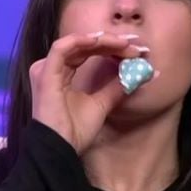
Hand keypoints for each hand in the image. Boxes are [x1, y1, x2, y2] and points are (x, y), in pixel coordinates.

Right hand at [29, 31, 152, 152]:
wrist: (61, 149)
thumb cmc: (76, 130)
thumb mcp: (103, 104)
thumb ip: (119, 86)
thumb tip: (146, 74)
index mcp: (62, 74)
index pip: (88, 52)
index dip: (111, 47)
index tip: (135, 50)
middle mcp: (52, 68)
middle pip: (84, 45)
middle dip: (111, 42)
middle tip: (134, 45)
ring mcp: (46, 69)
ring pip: (76, 43)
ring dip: (102, 41)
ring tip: (124, 44)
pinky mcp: (45, 73)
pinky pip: (61, 49)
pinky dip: (81, 41)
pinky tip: (101, 41)